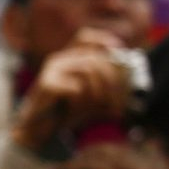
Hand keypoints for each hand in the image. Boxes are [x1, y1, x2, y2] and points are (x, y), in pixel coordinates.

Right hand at [11, 29, 132, 149]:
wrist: (36, 131)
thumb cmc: (64, 113)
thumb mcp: (91, 97)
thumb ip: (107, 88)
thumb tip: (132, 83)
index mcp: (67, 59)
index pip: (85, 37)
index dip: (104, 40)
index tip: (119, 51)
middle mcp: (58, 60)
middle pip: (95, 58)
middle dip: (113, 81)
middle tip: (118, 102)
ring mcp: (51, 71)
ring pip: (89, 70)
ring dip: (99, 92)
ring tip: (99, 108)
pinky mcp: (47, 85)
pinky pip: (77, 88)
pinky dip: (81, 102)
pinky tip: (73, 110)